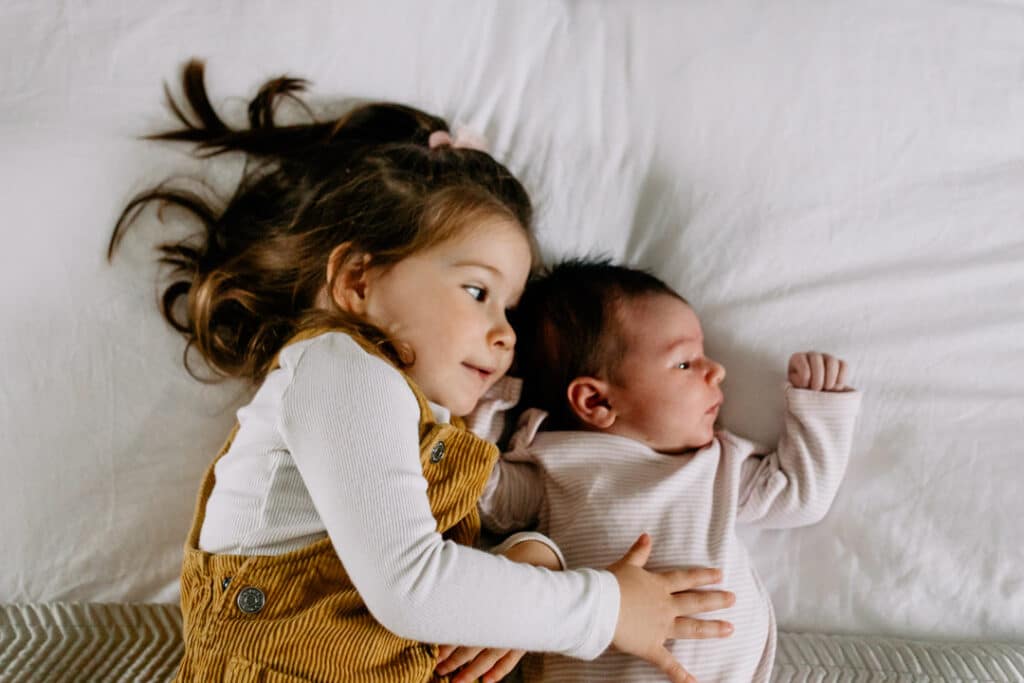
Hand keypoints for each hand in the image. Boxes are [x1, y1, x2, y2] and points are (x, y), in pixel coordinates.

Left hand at [432, 538, 555, 680]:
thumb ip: (466, 594)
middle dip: (455, 660)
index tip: (436, 654)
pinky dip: (500, 671)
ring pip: (490, 655)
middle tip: (439, 670)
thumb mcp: (482, 581)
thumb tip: (437, 602)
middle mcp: (499, 619)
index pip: (464, 627)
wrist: (534, 574)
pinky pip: (511, 659)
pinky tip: (487, 681)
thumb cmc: (500, 580)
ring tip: (457, 681)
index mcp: (487, 603)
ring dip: (472, 670)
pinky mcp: (523, 638)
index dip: (450, 642)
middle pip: (473, 644)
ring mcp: (512, 631)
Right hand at [609, 534, 734, 682]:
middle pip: (695, 602)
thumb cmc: (610, 584)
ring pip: (691, 628)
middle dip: (716, 600)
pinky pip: (667, 663)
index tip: (720, 574)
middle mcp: (665, 606)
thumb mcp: (626, 564)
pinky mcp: (651, 646)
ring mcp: (661, 627)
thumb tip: (647, 536)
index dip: (703, 576)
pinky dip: (680, 674)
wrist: (599, 606)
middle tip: (733, 599)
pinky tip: (694, 682)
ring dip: (711, 629)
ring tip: (729, 629)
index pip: (685, 579)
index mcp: (658, 586)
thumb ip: (638, 552)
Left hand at [788, 351, 849, 391]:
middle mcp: (812, 354)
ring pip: (831, 361)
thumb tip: (807, 381)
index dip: (804, 376)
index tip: (805, 387)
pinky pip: (844, 365)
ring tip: (827, 389)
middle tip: (817, 389)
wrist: (812, 394)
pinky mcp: (839, 363)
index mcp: (797, 358)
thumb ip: (798, 382)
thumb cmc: (800, 390)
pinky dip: (841, 377)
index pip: (801, 361)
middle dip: (817, 377)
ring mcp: (827, 357)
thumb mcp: (795, 386)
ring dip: (830, 377)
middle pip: (816, 359)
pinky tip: (836, 388)